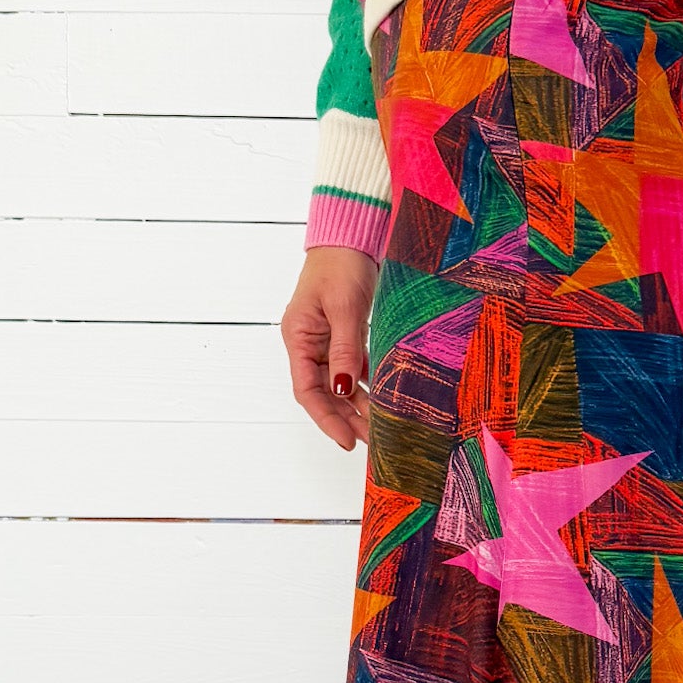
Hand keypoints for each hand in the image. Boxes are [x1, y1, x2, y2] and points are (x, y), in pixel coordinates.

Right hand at [280, 247, 376, 448]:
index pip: (307, 390)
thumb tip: (342, 388)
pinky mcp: (344, 337)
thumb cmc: (340, 265)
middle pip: (324, 394)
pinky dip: (368, 386)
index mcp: (298, 338)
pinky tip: (384, 402)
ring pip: (341, 385)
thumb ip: (344, 348)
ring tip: (381, 429)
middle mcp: (309, 345)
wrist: (349, 238)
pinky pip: (354, 370)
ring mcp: (326, 342)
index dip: (326, 419)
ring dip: (360, 407)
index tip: (346, 440)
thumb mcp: (344, 307)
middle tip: (370, 443)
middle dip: (346, 420)